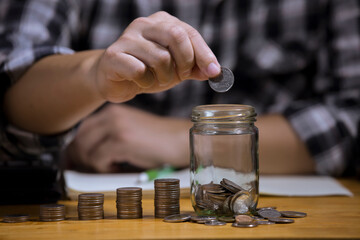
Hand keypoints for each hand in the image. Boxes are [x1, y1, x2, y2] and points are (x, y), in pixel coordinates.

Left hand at [65, 104, 191, 172]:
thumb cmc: (158, 141)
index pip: (82, 130)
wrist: (180, 141)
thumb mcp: (129, 133)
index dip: (76, 149)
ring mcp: (116, 126)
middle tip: (91, 171)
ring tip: (112, 167)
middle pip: (79, 140)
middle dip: (80, 160)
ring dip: (94, 165)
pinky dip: (105, 168)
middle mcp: (111, 115)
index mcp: (112, 111)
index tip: (76, 164)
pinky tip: (120, 167)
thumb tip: (81, 158)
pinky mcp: (122, 140)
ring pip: (85, 150)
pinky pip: (98, 159)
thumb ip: (107, 139)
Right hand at [92, 11, 220, 102]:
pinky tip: (141, 82)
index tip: (213, 72)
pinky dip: (146, 82)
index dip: (204, 54)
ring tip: (157, 80)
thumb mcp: (175, 69)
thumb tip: (214, 71)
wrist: (114, 79)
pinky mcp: (113, 55)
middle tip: (181, 76)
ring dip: (165, 77)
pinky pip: (140, 70)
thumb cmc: (147, 71)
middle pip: (176, 36)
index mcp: (162, 22)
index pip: (189, 33)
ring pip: (160, 57)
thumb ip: (194, 68)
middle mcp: (144, 24)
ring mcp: (127, 38)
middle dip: (185, 62)